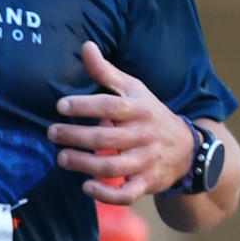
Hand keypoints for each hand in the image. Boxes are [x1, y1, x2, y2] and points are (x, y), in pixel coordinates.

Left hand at [47, 40, 195, 203]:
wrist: (186, 149)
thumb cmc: (151, 115)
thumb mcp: (134, 90)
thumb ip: (106, 72)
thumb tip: (86, 46)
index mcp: (139, 109)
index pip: (110, 106)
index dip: (85, 105)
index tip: (61, 106)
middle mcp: (143, 135)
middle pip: (105, 138)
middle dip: (75, 136)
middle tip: (52, 133)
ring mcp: (146, 161)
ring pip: (113, 166)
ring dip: (84, 164)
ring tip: (62, 159)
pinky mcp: (146, 183)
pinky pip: (127, 193)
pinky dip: (106, 194)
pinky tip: (86, 186)